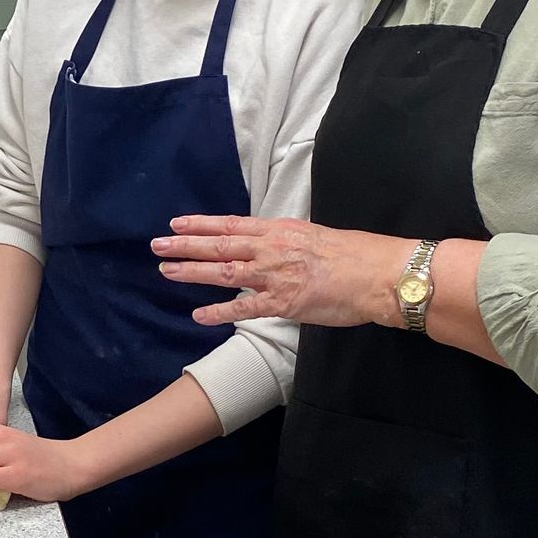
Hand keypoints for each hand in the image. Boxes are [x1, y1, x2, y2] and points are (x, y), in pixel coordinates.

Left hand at [151, 215, 413, 328]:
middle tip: (157, 244)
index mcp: (280, 230)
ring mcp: (275, 276)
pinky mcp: (284, 303)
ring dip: (193, 272)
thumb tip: (270, 246)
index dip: (202, 224)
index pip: (232, 224)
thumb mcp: (315, 236)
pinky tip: (198, 315)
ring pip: (225, 272)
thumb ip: (288, 242)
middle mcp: (272, 249)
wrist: (379, 274)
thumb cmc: (355, 255)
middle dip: (186, 245)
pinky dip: (220, 312)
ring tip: (166, 271)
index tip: (177, 223)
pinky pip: (245, 309)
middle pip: (220, 245)